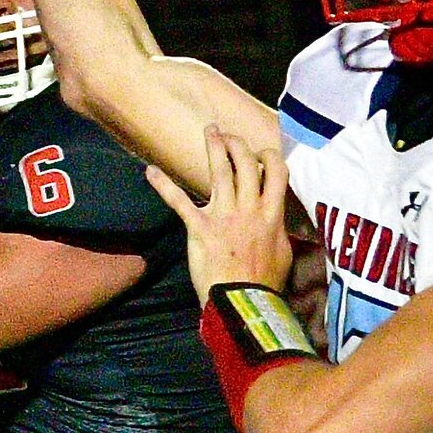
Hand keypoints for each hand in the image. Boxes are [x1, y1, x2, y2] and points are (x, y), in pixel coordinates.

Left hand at [146, 126, 293, 303]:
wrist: (242, 303)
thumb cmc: (264, 282)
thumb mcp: (282, 252)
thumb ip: (279, 230)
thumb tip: (279, 220)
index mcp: (271, 214)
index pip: (276, 173)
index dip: (270, 157)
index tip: (262, 153)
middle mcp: (249, 208)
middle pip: (247, 163)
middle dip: (238, 144)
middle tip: (229, 135)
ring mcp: (223, 215)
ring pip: (220, 171)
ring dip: (215, 147)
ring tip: (210, 130)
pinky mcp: (200, 227)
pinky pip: (179, 201)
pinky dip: (163, 185)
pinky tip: (150, 171)